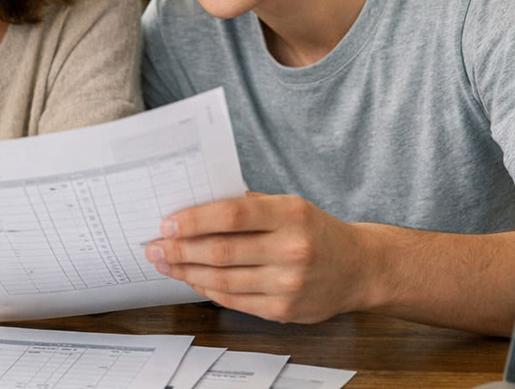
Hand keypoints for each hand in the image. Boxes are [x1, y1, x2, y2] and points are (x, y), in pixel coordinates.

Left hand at [146, 192, 368, 322]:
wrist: (359, 268)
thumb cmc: (317, 232)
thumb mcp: (290, 206)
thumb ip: (248, 205)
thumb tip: (195, 206)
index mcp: (291, 215)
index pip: (233, 214)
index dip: (194, 220)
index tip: (167, 222)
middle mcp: (291, 249)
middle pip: (222, 250)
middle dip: (180, 249)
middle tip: (154, 246)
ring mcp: (288, 283)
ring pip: (223, 279)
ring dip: (186, 271)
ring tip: (165, 263)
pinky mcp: (283, 310)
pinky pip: (234, 300)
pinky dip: (207, 289)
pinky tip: (192, 279)